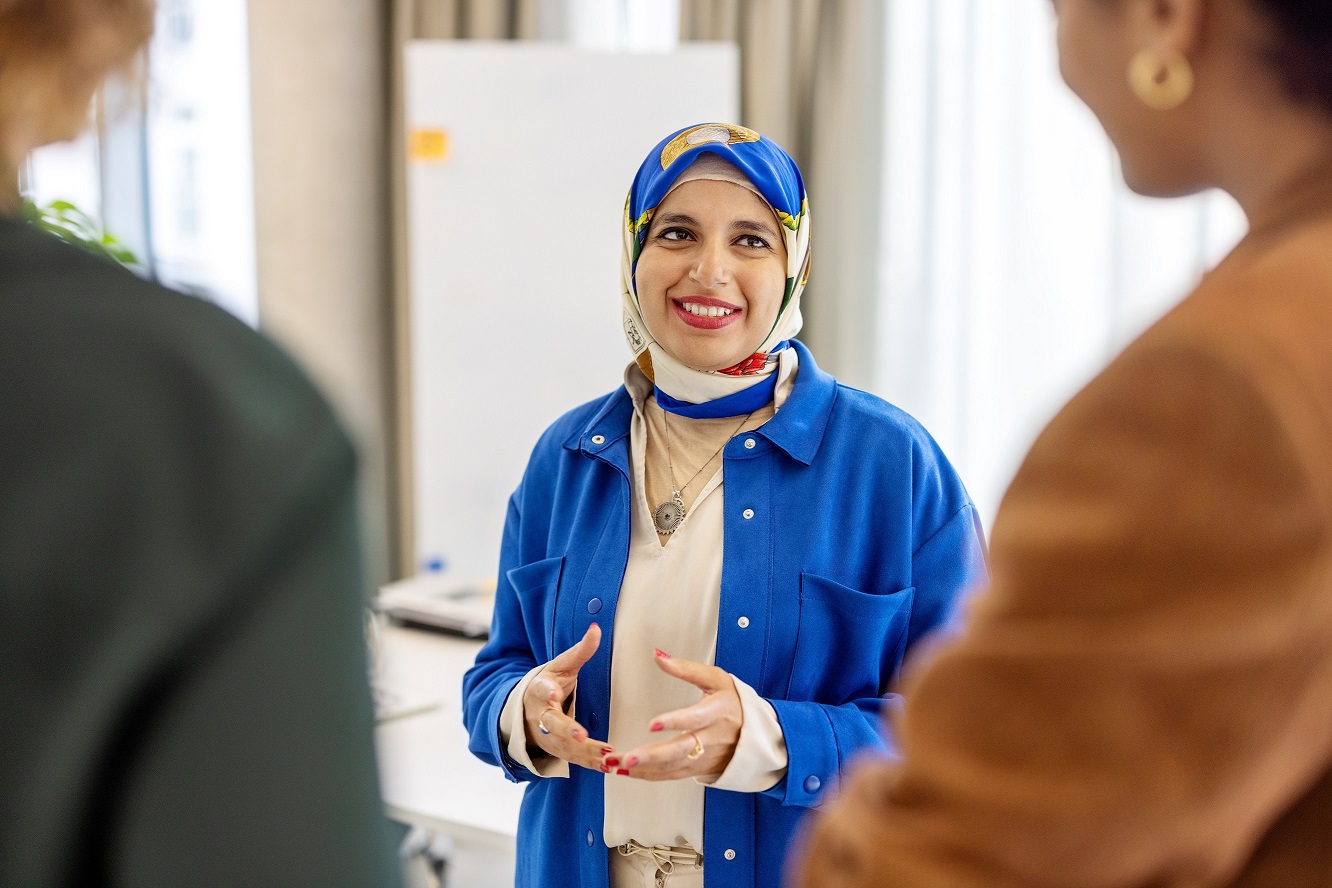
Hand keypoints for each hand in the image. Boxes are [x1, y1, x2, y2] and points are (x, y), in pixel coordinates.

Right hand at [523, 623, 611, 770]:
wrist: (528, 708)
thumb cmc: (550, 681)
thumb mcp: (563, 664)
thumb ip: (581, 650)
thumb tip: (596, 628)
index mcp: (539, 689)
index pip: (541, 689)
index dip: (547, 691)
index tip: (554, 692)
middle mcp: (540, 714)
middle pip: (551, 724)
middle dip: (567, 730)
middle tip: (582, 735)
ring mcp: (546, 735)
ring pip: (563, 746)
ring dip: (584, 752)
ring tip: (607, 755)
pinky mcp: (555, 749)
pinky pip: (572, 759)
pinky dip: (589, 764)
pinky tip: (607, 766)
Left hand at [602, 649, 741, 780]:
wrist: (756, 734)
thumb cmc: (734, 702)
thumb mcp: (715, 679)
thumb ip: (685, 669)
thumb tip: (658, 656)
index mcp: (717, 712)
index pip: (695, 718)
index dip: (674, 722)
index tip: (652, 724)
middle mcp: (711, 738)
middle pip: (680, 750)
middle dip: (651, 756)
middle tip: (628, 757)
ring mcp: (704, 757)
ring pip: (672, 767)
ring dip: (643, 768)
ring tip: (618, 764)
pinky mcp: (698, 768)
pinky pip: (671, 775)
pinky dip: (649, 776)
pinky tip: (630, 772)